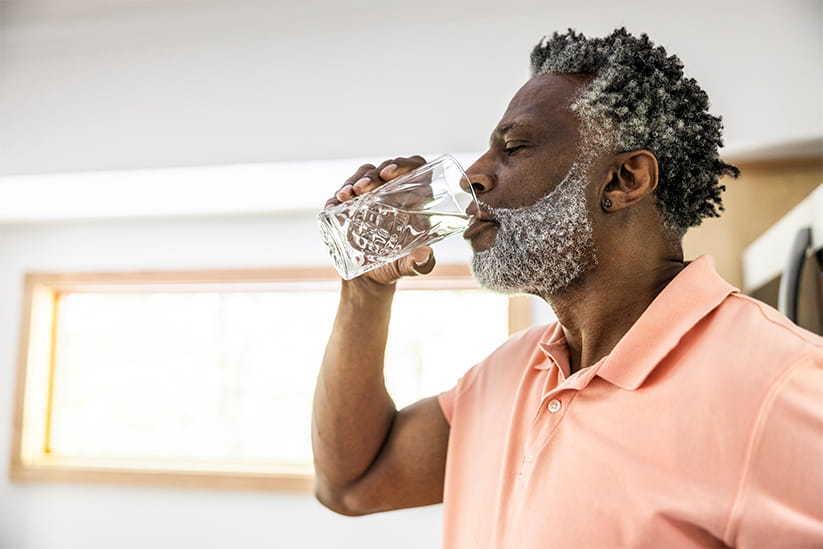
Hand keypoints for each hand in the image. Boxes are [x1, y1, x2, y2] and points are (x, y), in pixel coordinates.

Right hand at [325, 156, 435, 284]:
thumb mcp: (411, 267)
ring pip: (363, 176)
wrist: (371, 277)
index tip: (388, 173)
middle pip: (384, 169)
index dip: (403, 164)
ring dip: (353, 181)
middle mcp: (393, 193)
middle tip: (362, 188)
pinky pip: (343, 194)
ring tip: (345, 196)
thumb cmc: (397, 266)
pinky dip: (335, 198)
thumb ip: (421, 264)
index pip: (414, 169)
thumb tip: (424, 255)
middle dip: (371, 174)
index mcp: (414, 199)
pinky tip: (331, 206)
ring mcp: (370, 197)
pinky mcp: (351, 205)